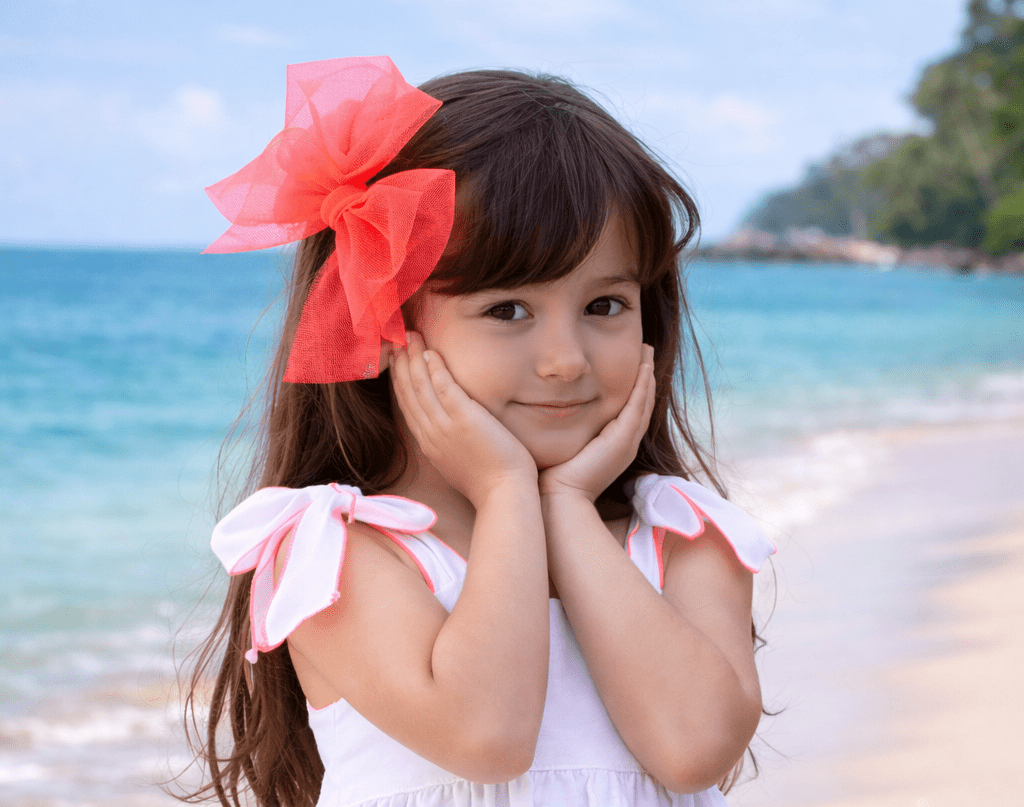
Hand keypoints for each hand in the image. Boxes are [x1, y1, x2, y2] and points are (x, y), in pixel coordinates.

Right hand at [391, 332, 537, 506]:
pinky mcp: (464, 420)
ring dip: (413, 359)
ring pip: (420, 387)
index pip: (408, 405)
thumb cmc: (489, 481)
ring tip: (409, 336)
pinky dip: (435, 369)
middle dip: (400, 363)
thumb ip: (447, 441)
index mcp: (428, 443)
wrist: (503, 495)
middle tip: (395, 339)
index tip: (396, 359)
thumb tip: (447, 428)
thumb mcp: (457, 461)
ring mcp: (445, 427)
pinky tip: (430, 352)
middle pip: (408, 392)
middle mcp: (430, 433)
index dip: (399, 380)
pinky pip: (444, 388)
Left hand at [539, 344, 655, 502]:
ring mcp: (627, 441)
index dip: (632, 386)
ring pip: (644, 401)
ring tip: (647, 351)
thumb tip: (542, 408)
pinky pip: (638, 406)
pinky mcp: (623, 439)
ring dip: (647, 375)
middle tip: (645, 350)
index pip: (628, 409)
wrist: (558, 498)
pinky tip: (643, 366)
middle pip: (642, 403)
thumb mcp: (562, 445)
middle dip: (645, 376)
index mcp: (613, 445)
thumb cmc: (552, 475)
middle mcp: (625, 443)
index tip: (630, 363)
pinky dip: (642, 385)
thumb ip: (561, 429)